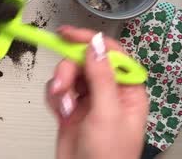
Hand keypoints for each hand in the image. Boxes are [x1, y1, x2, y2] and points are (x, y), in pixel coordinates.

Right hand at [46, 26, 147, 158]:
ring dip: (60, 85)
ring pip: (69, 73)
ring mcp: (88, 99)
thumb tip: (95, 45)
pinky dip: (54, 97)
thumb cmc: (108, 157)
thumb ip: (101, 77)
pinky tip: (59, 111)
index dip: (90, 40)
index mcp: (127, 90)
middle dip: (69, 70)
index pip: (110, 53)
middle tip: (62, 85)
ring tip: (62, 104)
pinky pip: (58, 88)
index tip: (68, 34)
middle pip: (84, 61)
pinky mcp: (71, 108)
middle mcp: (108, 91)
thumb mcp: (107, 113)